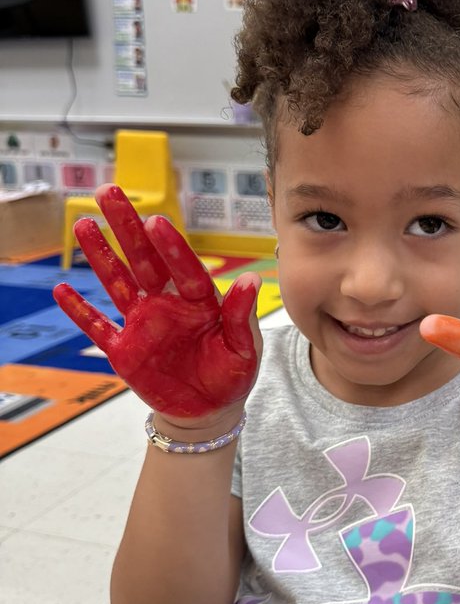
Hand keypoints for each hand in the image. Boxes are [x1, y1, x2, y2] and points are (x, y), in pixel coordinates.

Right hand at [53, 184, 261, 423]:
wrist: (210, 411)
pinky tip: (62, 289)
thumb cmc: (232, 374)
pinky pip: (99, 327)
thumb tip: (253, 280)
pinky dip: (80, 311)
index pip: (183, 268)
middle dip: (126, 227)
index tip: (156, 221)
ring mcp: (143, 324)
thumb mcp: (245, 348)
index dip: (170, 246)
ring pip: (117, 282)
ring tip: (84, 223)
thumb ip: (242, 316)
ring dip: (100, 255)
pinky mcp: (124, 350)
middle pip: (143, 259)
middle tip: (108, 192)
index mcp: (199, 301)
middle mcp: (167, 303)